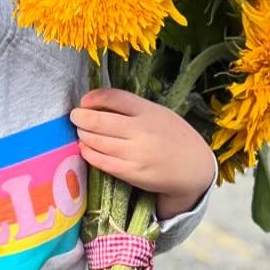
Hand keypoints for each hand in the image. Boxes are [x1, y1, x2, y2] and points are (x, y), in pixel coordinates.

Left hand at [70, 88, 215, 217]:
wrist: (194, 168)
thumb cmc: (173, 137)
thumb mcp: (158, 114)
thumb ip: (133, 108)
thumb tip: (97, 104)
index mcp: (148, 110)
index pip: (113, 97)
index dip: (93, 97)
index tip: (85, 101)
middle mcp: (141, 130)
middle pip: (99, 120)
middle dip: (80, 117)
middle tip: (75, 117)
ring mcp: (136, 153)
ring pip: (96, 141)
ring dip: (83, 135)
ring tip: (81, 132)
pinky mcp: (132, 172)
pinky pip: (101, 161)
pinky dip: (88, 153)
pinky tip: (86, 149)